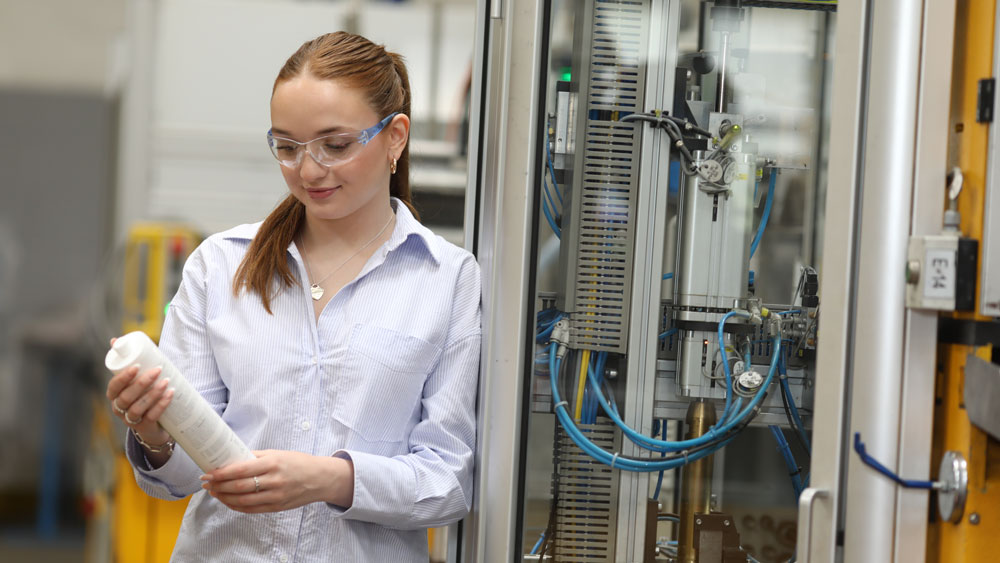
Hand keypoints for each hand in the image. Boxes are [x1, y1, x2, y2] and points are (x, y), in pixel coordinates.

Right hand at [106, 337, 173, 445]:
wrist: (155, 422)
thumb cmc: (143, 394)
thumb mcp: (135, 378)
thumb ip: (128, 361)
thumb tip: (115, 340)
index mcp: (114, 395)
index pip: (113, 386)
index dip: (123, 377)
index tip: (138, 366)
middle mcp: (119, 409)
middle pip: (126, 397)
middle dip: (142, 383)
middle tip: (158, 370)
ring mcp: (131, 420)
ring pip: (138, 408)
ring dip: (153, 394)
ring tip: (166, 381)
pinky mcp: (144, 427)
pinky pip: (151, 417)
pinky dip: (161, 405)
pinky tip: (170, 394)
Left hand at [200, 450, 354, 513]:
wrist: (320, 478)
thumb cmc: (298, 463)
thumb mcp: (277, 453)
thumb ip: (255, 456)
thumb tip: (232, 458)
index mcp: (273, 463)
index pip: (241, 469)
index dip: (221, 473)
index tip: (208, 473)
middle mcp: (273, 480)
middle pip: (238, 487)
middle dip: (218, 486)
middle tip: (206, 483)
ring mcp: (275, 496)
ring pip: (242, 500)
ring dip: (224, 497)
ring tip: (214, 492)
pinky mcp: (276, 507)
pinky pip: (251, 509)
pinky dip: (236, 506)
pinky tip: (228, 501)